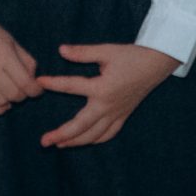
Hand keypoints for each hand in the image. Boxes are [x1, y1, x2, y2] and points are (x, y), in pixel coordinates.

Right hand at [0, 0, 42, 114]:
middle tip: (24, 88)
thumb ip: (27, 63)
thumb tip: (34, 82)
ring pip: (1, 102)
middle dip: (24, 95)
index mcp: (5, 56)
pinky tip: (3, 103)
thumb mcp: (14, 43)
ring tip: (13, 92)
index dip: (36, 90)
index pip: (25, 83)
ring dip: (11, 101)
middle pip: (14, 94)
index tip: (38, 89)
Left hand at [36, 42, 179, 147]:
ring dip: (75, 141)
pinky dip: (95, 140)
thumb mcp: (106, 51)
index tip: (39, 83)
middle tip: (44, 141)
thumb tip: (61, 50)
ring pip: (93, 134)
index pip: (71, 86)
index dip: (54, 84)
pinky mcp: (123, 116)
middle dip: (61, 134)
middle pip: (81, 125)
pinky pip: (108, 134)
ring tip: (59, 145)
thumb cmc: (131, 56)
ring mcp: (116, 113)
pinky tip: (85, 141)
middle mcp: (108, 105)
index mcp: (102, 88)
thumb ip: (83, 53)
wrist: (156, 64)